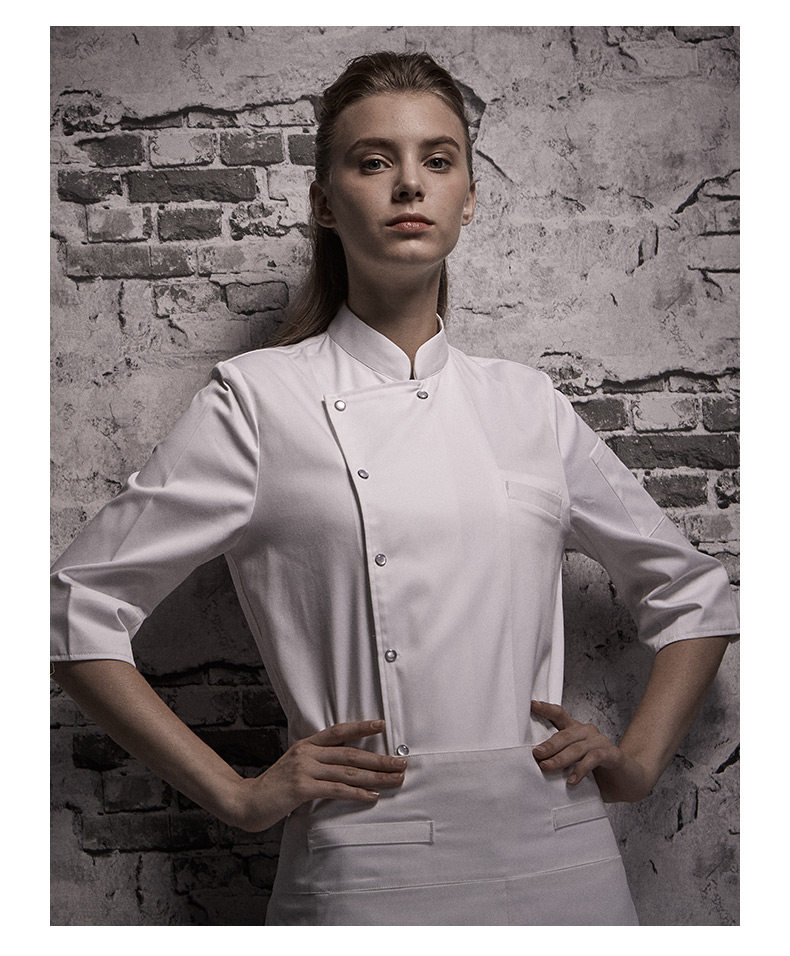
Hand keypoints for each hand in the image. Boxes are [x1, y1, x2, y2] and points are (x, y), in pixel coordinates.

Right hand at [231, 719, 406, 831]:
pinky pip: (336, 789)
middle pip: (351, 752)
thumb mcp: (294, 767)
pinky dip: (357, 793)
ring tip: (395, 779)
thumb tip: (344, 766)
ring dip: (375, 777)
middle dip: (379, 758)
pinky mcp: (302, 788)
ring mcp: (304, 769)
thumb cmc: (274, 789)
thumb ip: (316, 763)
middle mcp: (307, 753)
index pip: (338, 731)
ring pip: (348, 771)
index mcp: (306, 745)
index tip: (383, 725)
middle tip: (401, 762)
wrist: (246, 802)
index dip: (361, 726)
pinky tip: (372, 796)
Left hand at [530, 700, 653, 802]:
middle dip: (549, 745)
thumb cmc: (599, 773)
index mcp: (576, 731)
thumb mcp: (575, 767)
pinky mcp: (612, 755)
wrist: (629, 781)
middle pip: (565, 734)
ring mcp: (601, 742)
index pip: (559, 715)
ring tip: (547, 767)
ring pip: (576, 747)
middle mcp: (588, 733)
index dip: (545, 709)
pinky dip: (581, 768)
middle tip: (536, 754)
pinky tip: (572, 780)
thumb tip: (535, 766)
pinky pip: (594, 758)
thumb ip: (559, 763)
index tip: (531, 704)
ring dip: (560, 758)